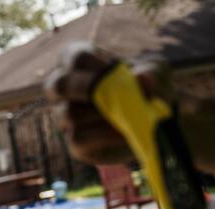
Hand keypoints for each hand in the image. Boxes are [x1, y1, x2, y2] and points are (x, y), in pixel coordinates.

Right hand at [45, 42, 169, 165]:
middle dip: (85, 89)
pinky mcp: (76, 143)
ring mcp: (66, 116)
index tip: (119, 71)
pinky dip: (103, 136)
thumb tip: (143, 79)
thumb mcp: (156, 75)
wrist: (155, 121)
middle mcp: (65, 88)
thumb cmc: (148, 89)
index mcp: (79, 62)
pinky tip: (123, 133)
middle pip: (58, 85)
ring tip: (125, 115)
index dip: (95, 66)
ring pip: (68, 113)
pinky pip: (78, 138)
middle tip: (112, 94)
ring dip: (99, 115)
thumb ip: (150, 73)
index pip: (75, 58)